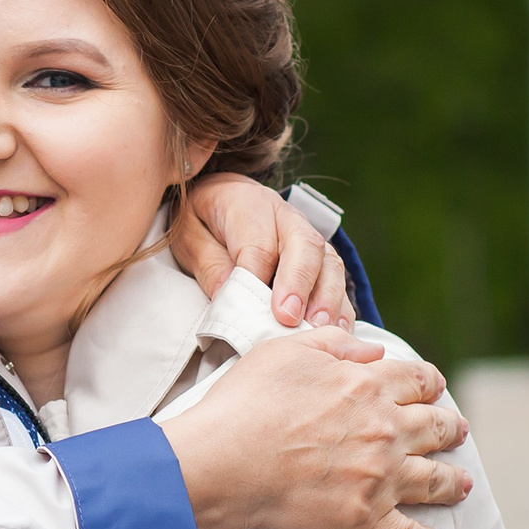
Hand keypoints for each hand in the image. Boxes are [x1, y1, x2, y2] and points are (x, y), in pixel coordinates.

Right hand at [160, 325, 470, 528]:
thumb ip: (335, 344)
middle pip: (437, 427)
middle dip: (451, 429)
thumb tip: (373, 350)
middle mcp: (385, 429)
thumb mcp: (287, 350)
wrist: (224, 461)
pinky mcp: (364, 518)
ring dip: (454, 483)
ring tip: (462, 485)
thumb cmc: (247, 402)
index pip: (419, 380)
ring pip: (435, 481)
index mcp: (368, 386)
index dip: (430, 383)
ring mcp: (379, 476)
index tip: (434, 389)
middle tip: (458, 432)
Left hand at [171, 174, 352, 329]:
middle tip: (292, 319)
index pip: (259, 245)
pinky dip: (341, 305)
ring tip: (320, 329)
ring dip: (327, 299)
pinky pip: (336, 279)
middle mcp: (286, 218)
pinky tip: (339, 329)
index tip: (264, 309)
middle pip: (305, 247)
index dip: (261, 279)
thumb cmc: (203, 222)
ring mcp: (308, 238)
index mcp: (249, 206)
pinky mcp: (320, 258)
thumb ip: (207, 262)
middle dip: (300, 284)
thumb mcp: (188, 236)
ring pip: (329, 263)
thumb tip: (228, 293)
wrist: (223, 199)